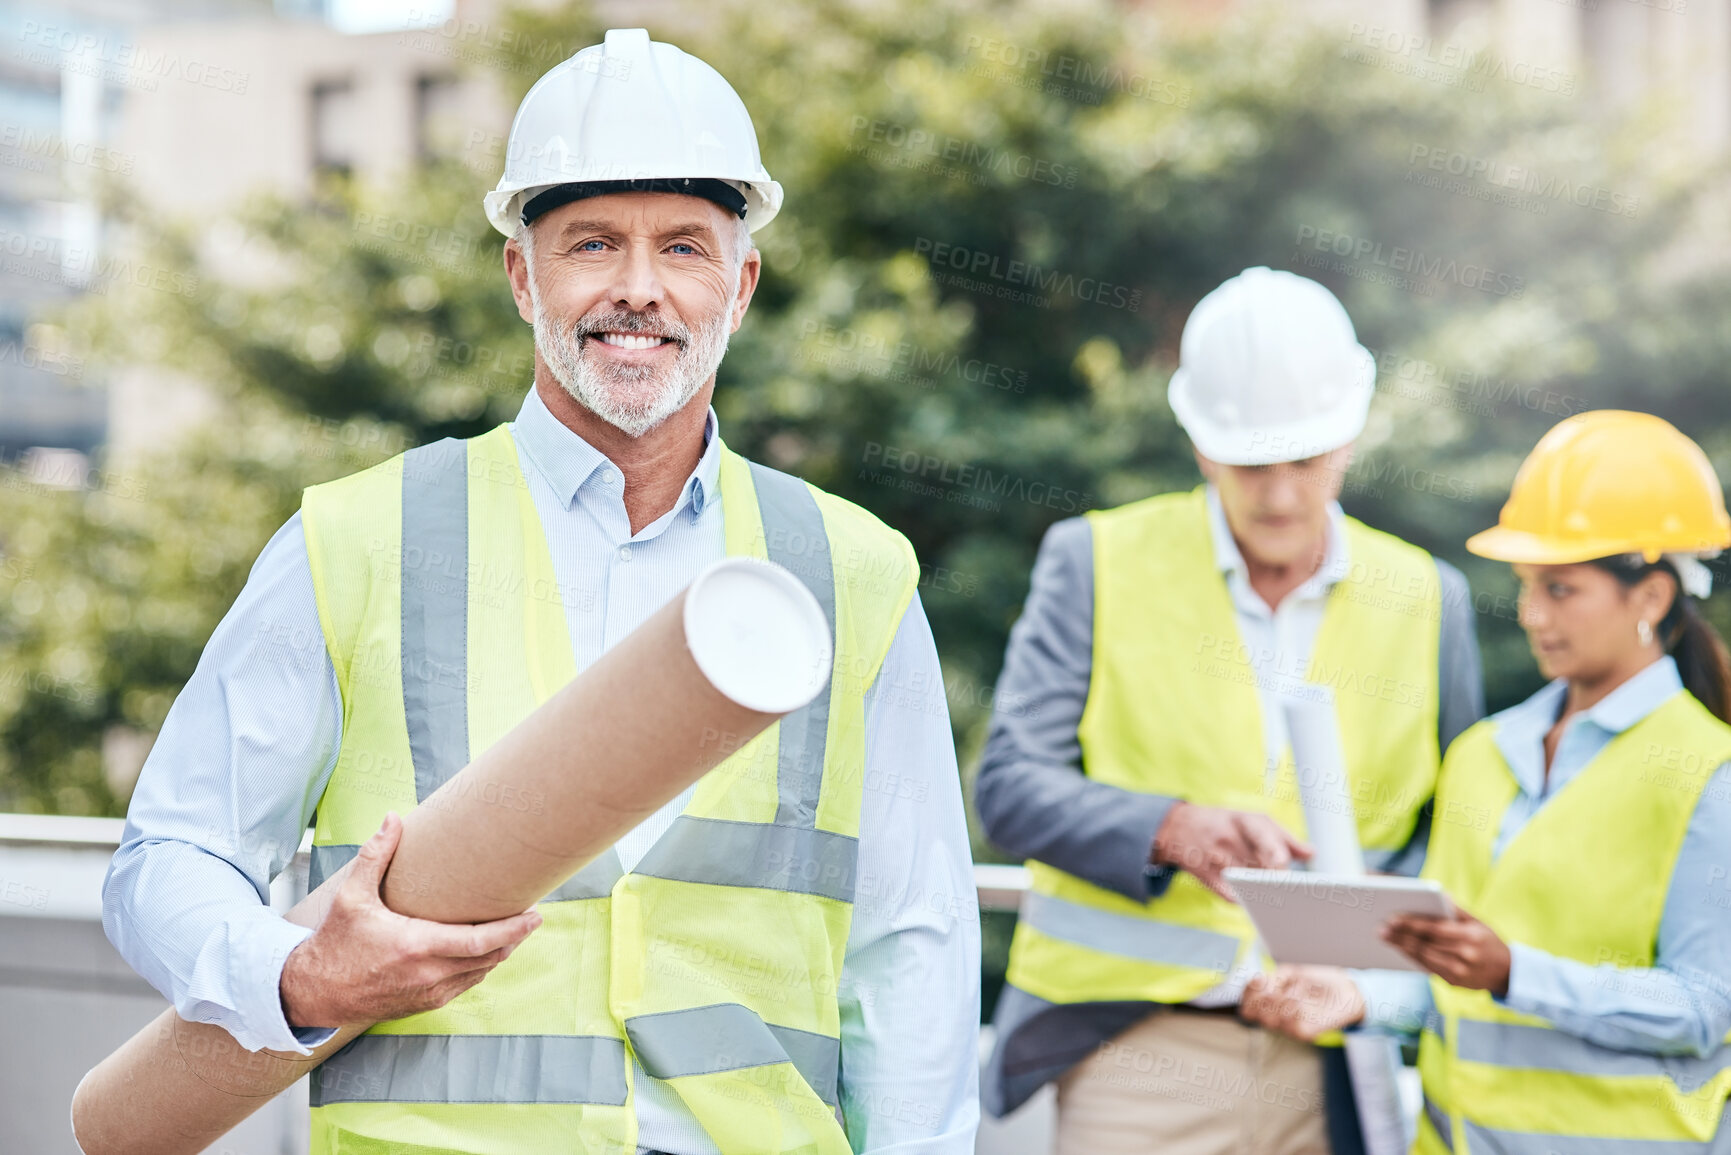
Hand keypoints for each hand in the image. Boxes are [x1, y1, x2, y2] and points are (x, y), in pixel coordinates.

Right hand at [280, 812, 543, 1029]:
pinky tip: (486, 952)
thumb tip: (393, 818)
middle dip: (515, 938)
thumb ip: (375, 855)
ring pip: (480, 974)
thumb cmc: (334, 942)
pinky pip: (465, 986)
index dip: (513, 929)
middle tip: (532, 917)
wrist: (313, 991)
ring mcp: (428, 994)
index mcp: (415, 946)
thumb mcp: (352, 896)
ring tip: (515, 930)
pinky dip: (480, 968)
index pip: (480, 941)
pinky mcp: (424, 1004)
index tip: (534, 914)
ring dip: (500, 953)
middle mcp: (428, 975)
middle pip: (489, 958)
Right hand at [1151, 802, 1312, 900]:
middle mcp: (1228, 838)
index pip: (1263, 838)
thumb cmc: (1225, 824)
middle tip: (1289, 888)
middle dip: (1276, 878)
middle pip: (1259, 866)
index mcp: (1243, 820)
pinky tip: (1251, 896)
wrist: (1179, 828)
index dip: (1275, 855)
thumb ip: (1283, 837)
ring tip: (1272, 890)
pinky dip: (1245, 899)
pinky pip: (1232, 896)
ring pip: (1247, 884)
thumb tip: (1311, 853)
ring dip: (1263, 891)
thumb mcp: (1251, 820)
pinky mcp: (1206, 876)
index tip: (1284, 869)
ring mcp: (1214, 858)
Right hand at [1241, 965, 1365, 1040]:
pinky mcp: (1305, 1033)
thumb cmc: (1318, 981)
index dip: (1248, 991)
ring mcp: (1289, 1025)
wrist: (1346, 990)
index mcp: (1270, 999)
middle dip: (1261, 998)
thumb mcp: (1291, 972)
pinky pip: (1290, 1029)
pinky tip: (1298, 1002)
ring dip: (1277, 1003)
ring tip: (1292, 992)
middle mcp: (1276, 1014)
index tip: (1260, 980)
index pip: (1246, 1000)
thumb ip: (1272, 979)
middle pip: (1252, 1013)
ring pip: (1269, 1021)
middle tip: (1276, 988)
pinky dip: (1291, 1012)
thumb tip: (1256, 984)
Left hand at [1381, 910, 1510, 994]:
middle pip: (1425, 944)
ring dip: (1401, 947)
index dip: (1411, 924)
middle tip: (1381, 928)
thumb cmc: (1488, 940)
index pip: (1434, 929)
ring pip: (1423, 957)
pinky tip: (1400, 948)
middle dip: (1400, 935)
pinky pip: (1427, 967)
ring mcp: (1458, 972)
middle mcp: (1464, 955)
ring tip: (1385, 937)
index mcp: (1470, 936)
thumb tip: (1438, 894)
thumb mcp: (1478, 921)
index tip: (1392, 918)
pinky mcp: (1453, 982)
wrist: (1507, 973)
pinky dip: (1412, 957)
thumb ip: (1457, 909)